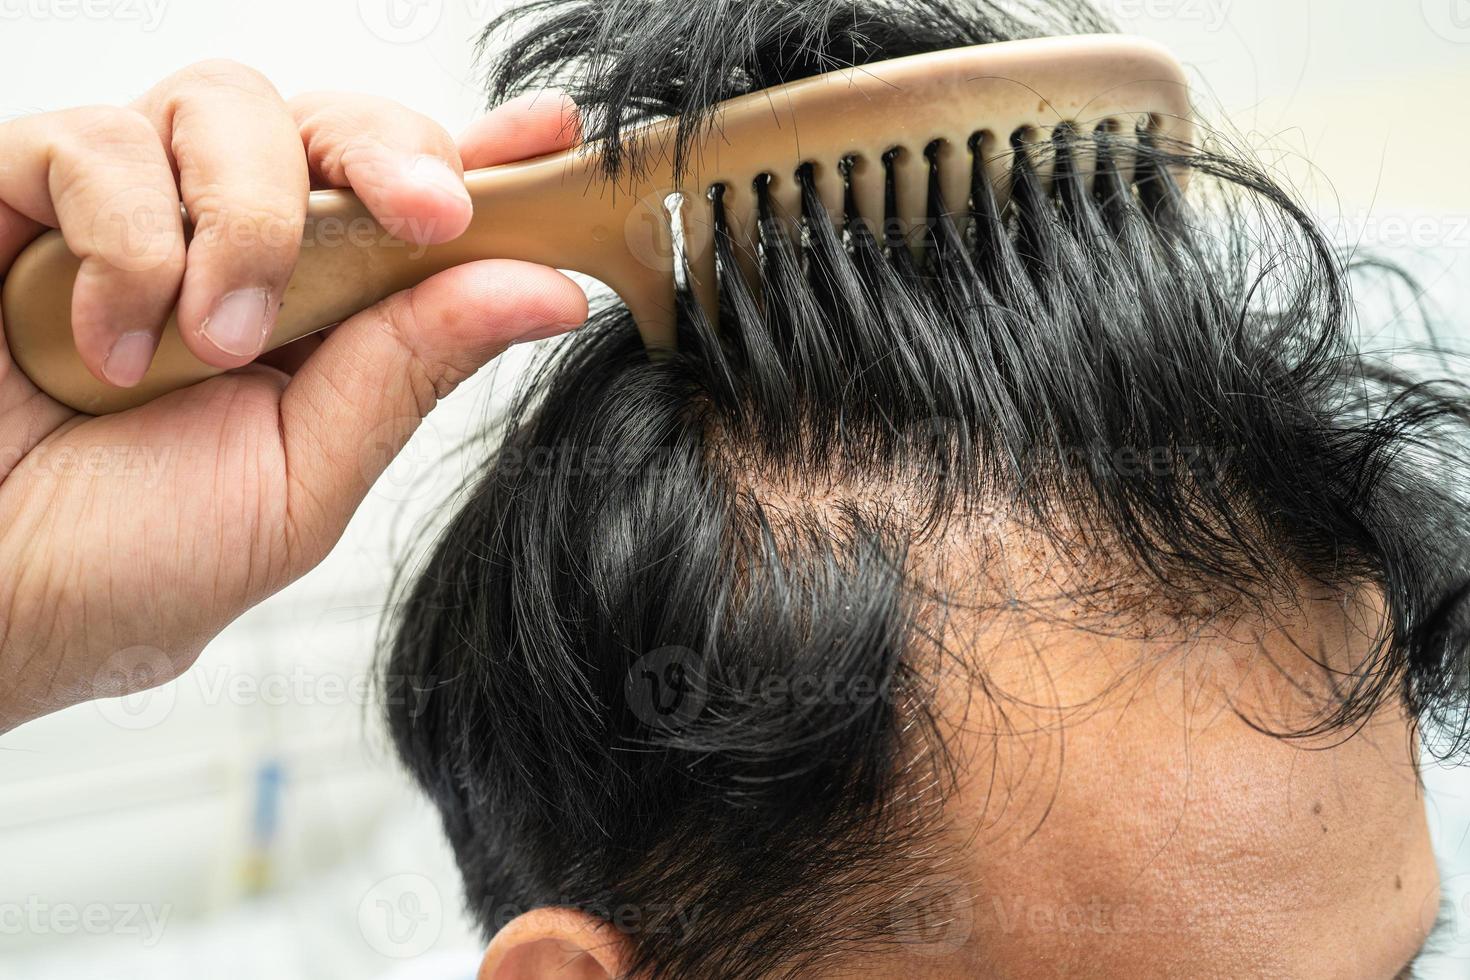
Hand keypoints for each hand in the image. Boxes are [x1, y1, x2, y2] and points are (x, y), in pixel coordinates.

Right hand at [0, 61, 587, 729]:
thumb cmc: (121, 566)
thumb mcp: (301, 482)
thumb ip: (408, 372)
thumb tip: (540, 292)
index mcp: (314, 315)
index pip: (410, 207)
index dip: (486, 161)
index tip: (555, 140)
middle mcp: (228, 247)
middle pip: (333, 124)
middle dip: (394, 152)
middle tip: (427, 215)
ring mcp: (129, 214)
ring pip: (226, 105)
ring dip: (246, 223)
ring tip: (215, 343)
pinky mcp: (18, 196)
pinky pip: (95, 142)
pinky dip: (125, 237)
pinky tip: (112, 339)